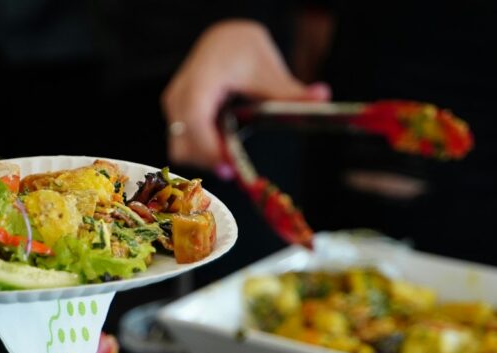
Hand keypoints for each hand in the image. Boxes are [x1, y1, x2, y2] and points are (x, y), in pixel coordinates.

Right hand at [162, 19, 330, 170]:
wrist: (222, 40)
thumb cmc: (240, 49)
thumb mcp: (268, 69)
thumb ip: (289, 91)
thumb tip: (322, 96)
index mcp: (201, 80)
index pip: (194, 119)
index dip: (207, 146)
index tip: (228, 166)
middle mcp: (179, 96)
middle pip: (184, 142)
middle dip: (208, 160)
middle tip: (236, 170)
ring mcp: (174, 107)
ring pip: (181, 149)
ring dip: (205, 158)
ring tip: (231, 157)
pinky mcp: (177, 117)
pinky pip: (184, 144)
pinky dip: (203, 151)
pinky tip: (223, 147)